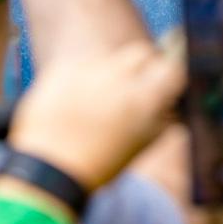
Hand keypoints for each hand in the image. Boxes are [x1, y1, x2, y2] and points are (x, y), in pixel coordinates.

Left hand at [5, 42, 183, 194]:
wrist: (49, 170)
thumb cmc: (100, 164)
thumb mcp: (141, 144)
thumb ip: (161, 117)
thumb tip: (173, 99)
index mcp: (144, 100)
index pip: (171, 68)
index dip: (169, 75)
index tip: (164, 83)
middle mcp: (120, 77)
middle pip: (141, 53)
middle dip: (142, 67)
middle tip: (133, 89)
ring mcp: (89, 69)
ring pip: (111, 58)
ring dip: (112, 73)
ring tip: (99, 103)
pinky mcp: (64, 66)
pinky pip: (83, 64)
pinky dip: (84, 78)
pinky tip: (75, 103)